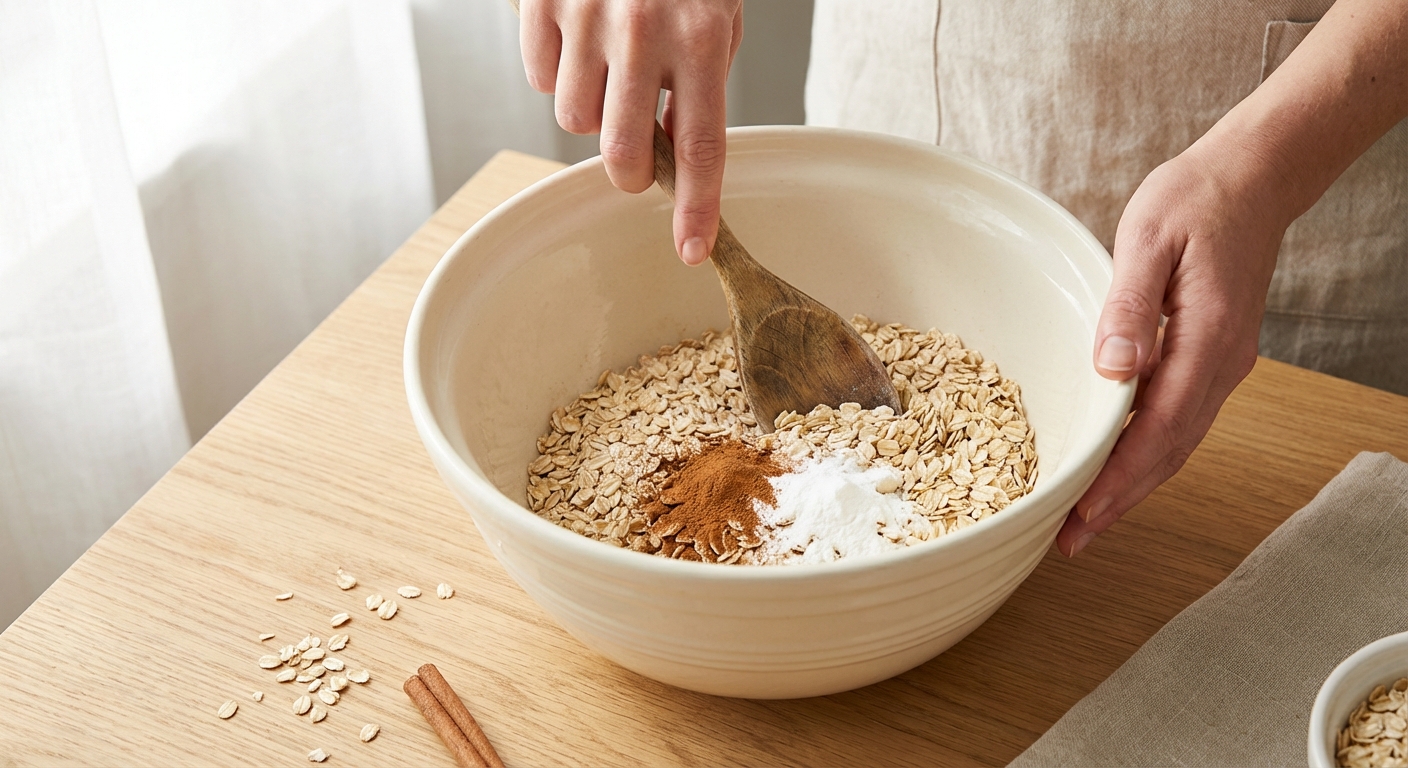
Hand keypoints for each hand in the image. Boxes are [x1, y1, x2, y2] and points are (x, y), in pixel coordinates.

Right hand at [519, 0, 743, 264]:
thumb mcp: (714, 18)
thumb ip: (698, 86)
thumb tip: (671, 153)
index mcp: (703, 36)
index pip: (702, 146)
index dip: (696, 208)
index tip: (692, 251)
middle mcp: (644, 32)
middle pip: (622, 152)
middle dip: (629, 169)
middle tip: (636, 153)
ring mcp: (588, 17)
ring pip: (573, 121)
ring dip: (592, 111)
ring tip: (609, 65)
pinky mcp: (542, 4)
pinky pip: (540, 80)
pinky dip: (558, 71)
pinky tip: (578, 38)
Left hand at [1055, 142, 1289, 556]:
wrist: (1252, 178)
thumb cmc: (1194, 200)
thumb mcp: (1149, 239)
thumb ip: (1130, 307)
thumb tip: (1114, 370)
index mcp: (1206, 339)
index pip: (1159, 429)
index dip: (1119, 479)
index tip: (1081, 515)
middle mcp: (1222, 363)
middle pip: (1169, 452)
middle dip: (1120, 501)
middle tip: (1071, 540)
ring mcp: (1223, 363)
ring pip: (1177, 443)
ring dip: (1133, 485)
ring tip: (1086, 518)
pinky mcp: (1214, 356)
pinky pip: (1179, 419)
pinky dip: (1147, 453)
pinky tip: (1116, 465)